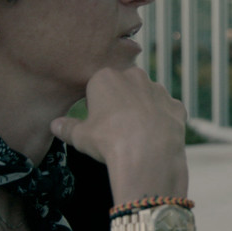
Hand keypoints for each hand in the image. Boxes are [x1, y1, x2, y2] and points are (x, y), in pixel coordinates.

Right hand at [50, 66, 188, 198]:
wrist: (148, 154)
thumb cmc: (109, 141)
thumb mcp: (80, 136)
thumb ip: (67, 128)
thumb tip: (55, 125)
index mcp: (106, 77)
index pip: (96, 86)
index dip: (95, 105)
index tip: (96, 121)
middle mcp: (134, 76)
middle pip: (124, 87)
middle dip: (121, 103)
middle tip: (116, 128)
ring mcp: (158, 89)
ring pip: (147, 97)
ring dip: (142, 110)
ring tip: (137, 135)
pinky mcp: (176, 105)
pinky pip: (167, 111)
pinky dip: (163, 122)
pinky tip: (156, 137)